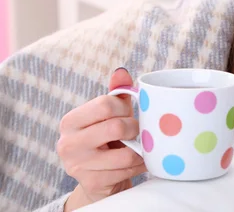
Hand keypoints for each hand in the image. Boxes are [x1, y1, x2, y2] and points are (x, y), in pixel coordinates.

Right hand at [57, 68, 146, 210]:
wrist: (98, 176)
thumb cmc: (106, 138)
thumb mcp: (109, 114)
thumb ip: (116, 92)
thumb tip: (121, 72)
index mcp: (70, 121)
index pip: (105, 105)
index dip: (124, 107)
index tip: (128, 112)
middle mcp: (68, 143)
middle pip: (116, 127)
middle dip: (135, 128)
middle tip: (138, 130)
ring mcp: (78, 166)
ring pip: (125, 154)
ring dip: (141, 150)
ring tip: (143, 146)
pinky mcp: (92, 183)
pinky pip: (127, 172)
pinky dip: (139, 165)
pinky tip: (140, 160)